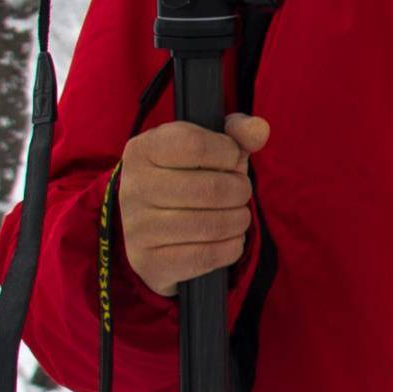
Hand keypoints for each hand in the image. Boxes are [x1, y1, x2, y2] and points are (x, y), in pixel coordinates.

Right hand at [112, 112, 263, 295]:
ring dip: (239, 220)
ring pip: (214, 225)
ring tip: (236, 215)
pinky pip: (208, 256)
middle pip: (213, 189)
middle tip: (238, 193)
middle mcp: (133, 187)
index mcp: (142, 150)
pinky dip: (231, 247)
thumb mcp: (207, 150)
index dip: (228, 153)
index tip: (231, 160)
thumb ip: (235, 134)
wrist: (154, 233)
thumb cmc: (186, 181)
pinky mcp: (151, 262)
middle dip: (240, 191)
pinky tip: (228, 239)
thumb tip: (258, 129)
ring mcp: (138, 228)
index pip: (196, 145)